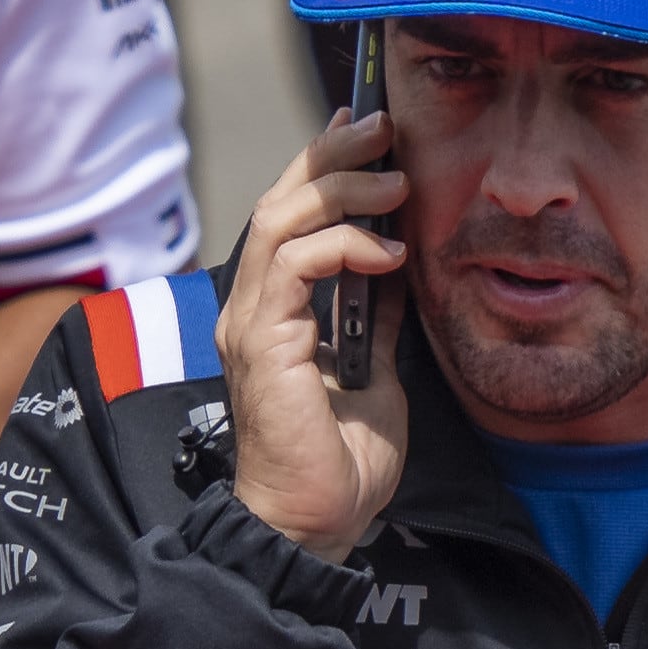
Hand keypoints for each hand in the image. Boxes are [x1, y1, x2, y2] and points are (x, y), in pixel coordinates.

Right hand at [223, 108, 413, 559]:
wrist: (315, 524)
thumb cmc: (339, 461)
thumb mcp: (375, 371)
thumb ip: (374, 317)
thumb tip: (396, 264)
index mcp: (274, 310)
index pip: (289, 214)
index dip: (322, 163)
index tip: (364, 126)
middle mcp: (252, 306)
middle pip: (279, 200)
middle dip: (331, 153)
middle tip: (382, 124)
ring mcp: (251, 322)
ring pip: (279, 219)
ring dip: (340, 187)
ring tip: (395, 179)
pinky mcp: (262, 342)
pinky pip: (294, 264)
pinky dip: (344, 244)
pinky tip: (388, 253)